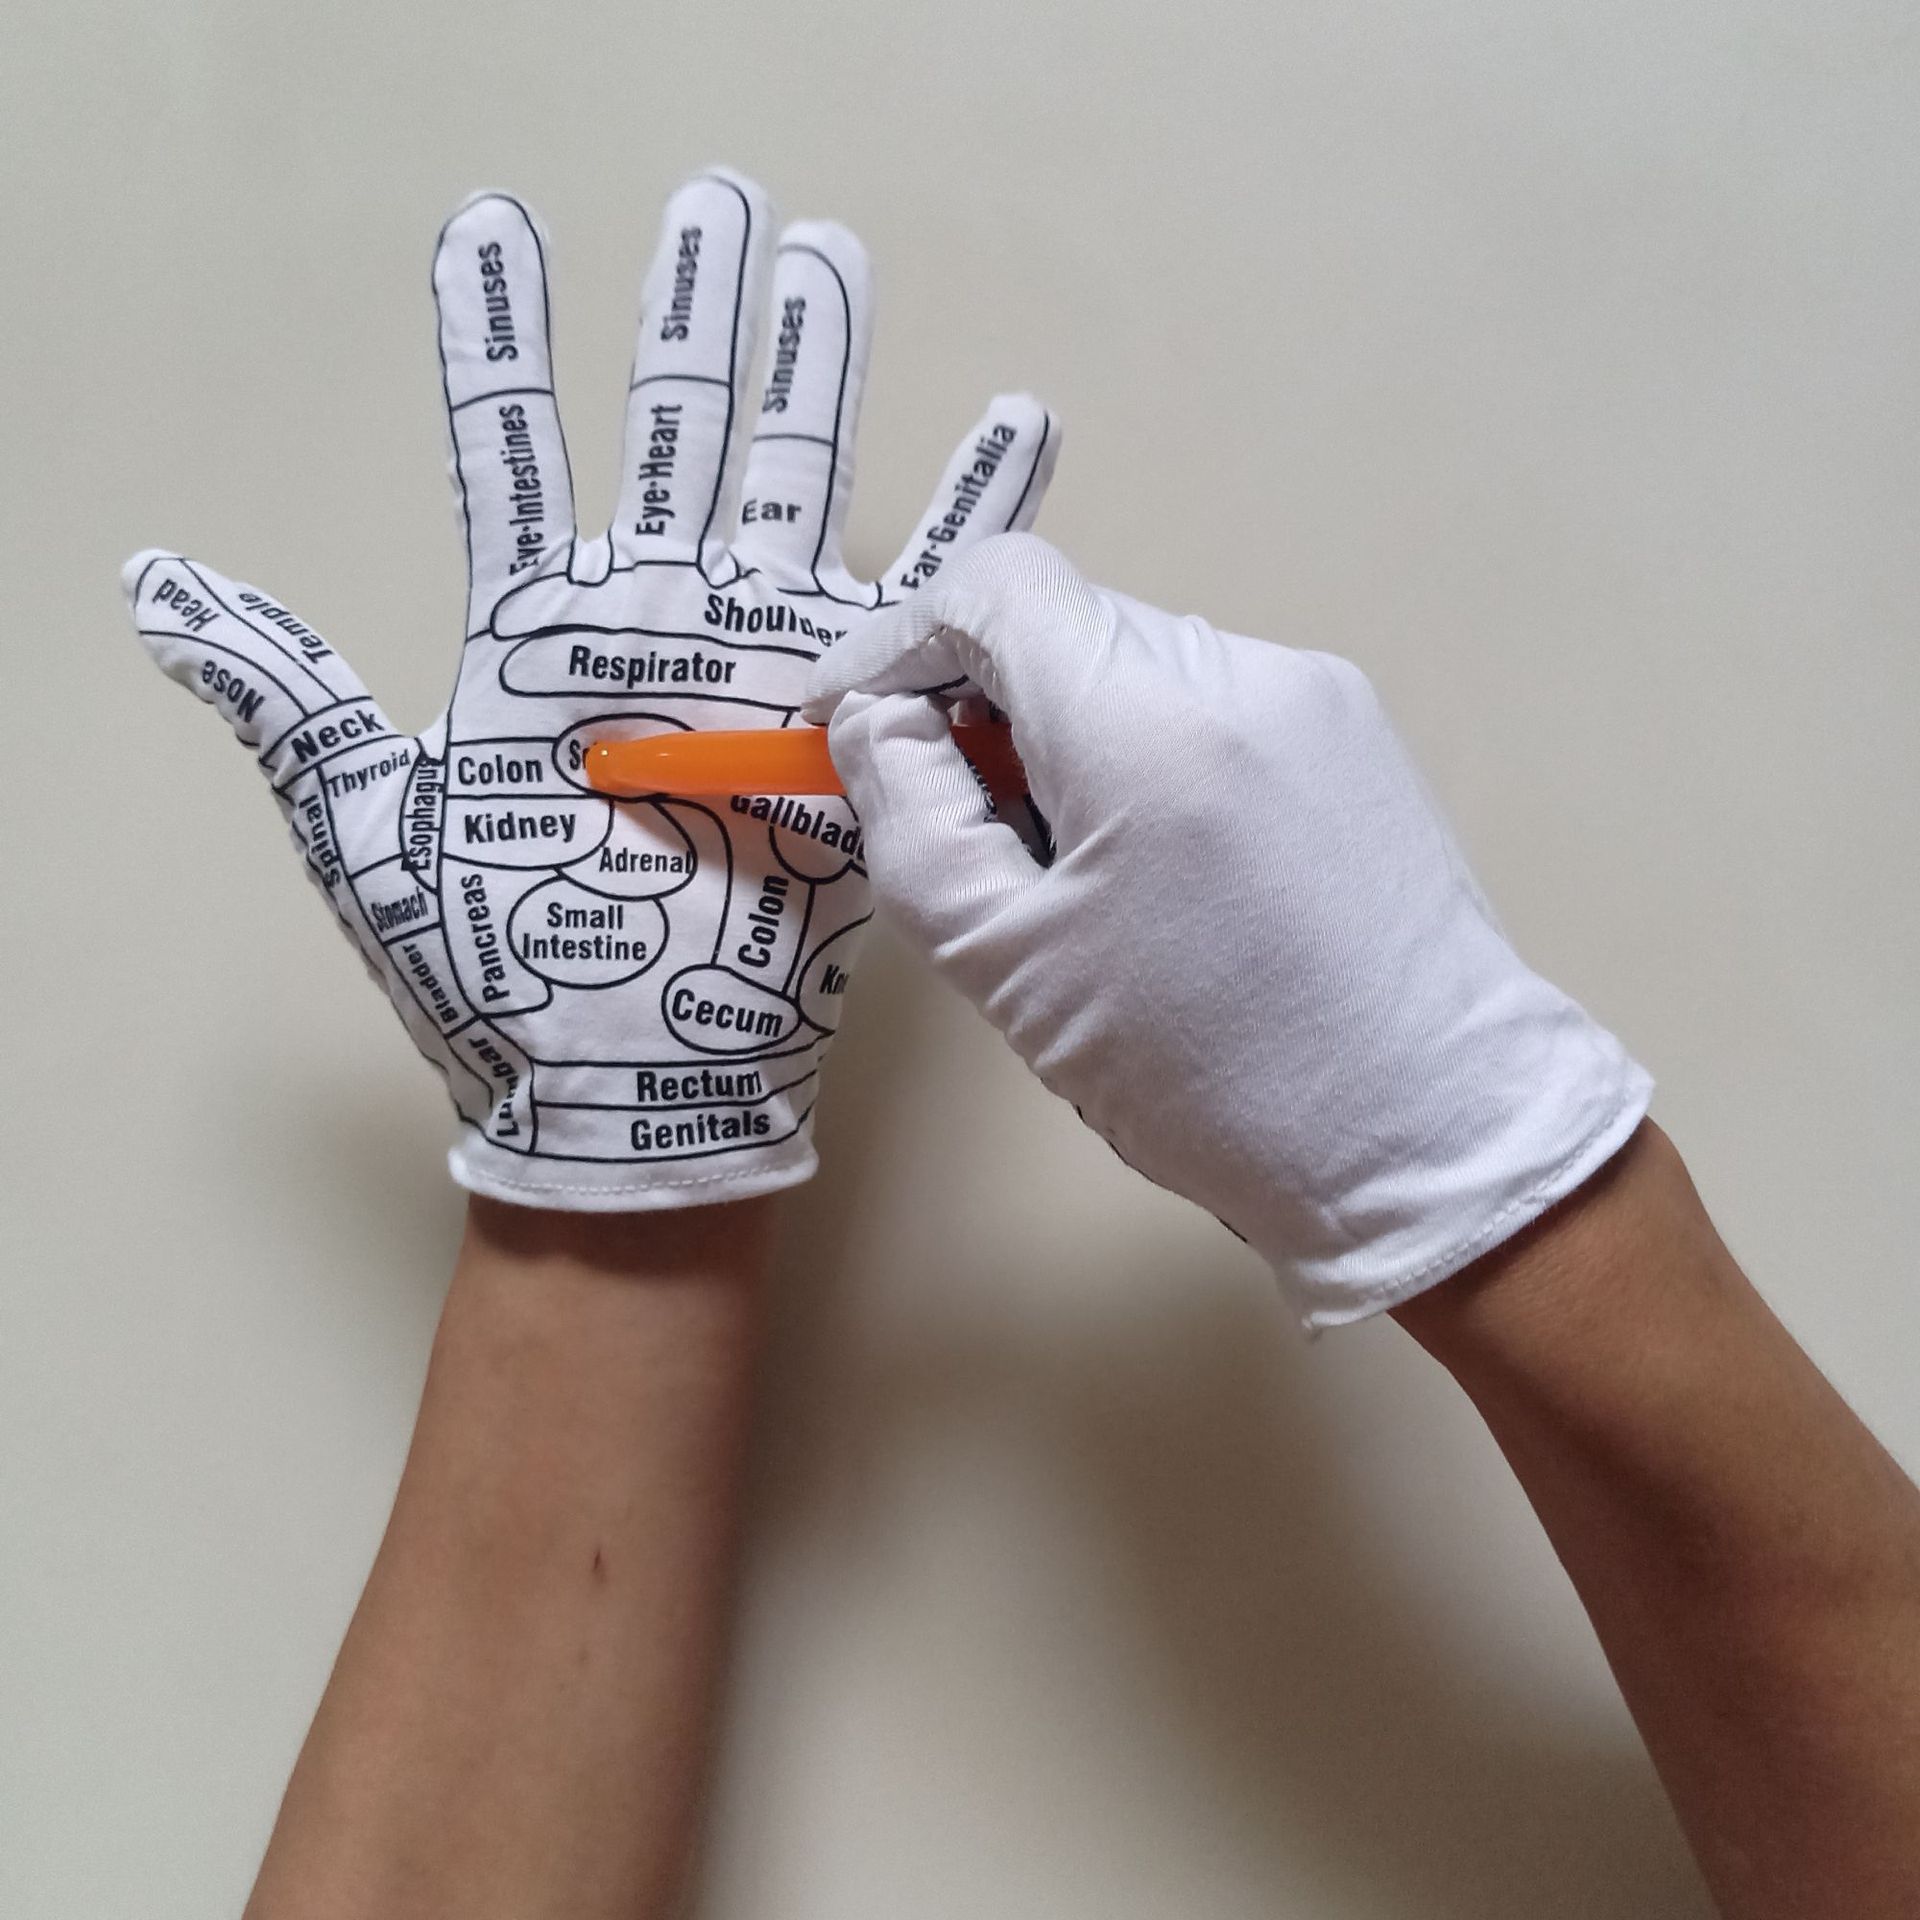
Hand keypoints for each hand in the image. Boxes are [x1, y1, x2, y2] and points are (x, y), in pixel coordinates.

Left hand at [125, 171, 1056, 1209]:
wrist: (618, 1085)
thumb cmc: (486, 966)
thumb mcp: (363, 823)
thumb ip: (284, 696)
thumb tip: (156, 590)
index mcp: (537, 634)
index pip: (512, 447)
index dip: (500, 336)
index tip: (496, 226)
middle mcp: (654, 626)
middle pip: (676, 431)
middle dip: (697, 315)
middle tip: (720, 197)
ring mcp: (753, 665)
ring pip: (793, 481)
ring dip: (818, 370)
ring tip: (829, 259)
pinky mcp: (843, 724)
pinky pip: (923, 603)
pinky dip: (975, 518)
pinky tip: (1014, 428)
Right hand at [805, 534, 1649, 1324]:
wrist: (1432, 1134)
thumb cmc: (1212, 1074)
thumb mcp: (1010, 964)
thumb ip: (912, 818)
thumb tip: (874, 719)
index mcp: (1147, 723)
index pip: (994, 585)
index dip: (898, 638)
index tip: (849, 717)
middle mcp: (1240, 672)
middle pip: (1066, 624)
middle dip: (982, 701)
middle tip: (961, 821)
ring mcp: (1315, 696)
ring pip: (1138, 664)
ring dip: (1069, 732)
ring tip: (1077, 871)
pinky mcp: (1358, 734)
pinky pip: (1212, 705)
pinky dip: (1150, 753)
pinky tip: (1166, 870)